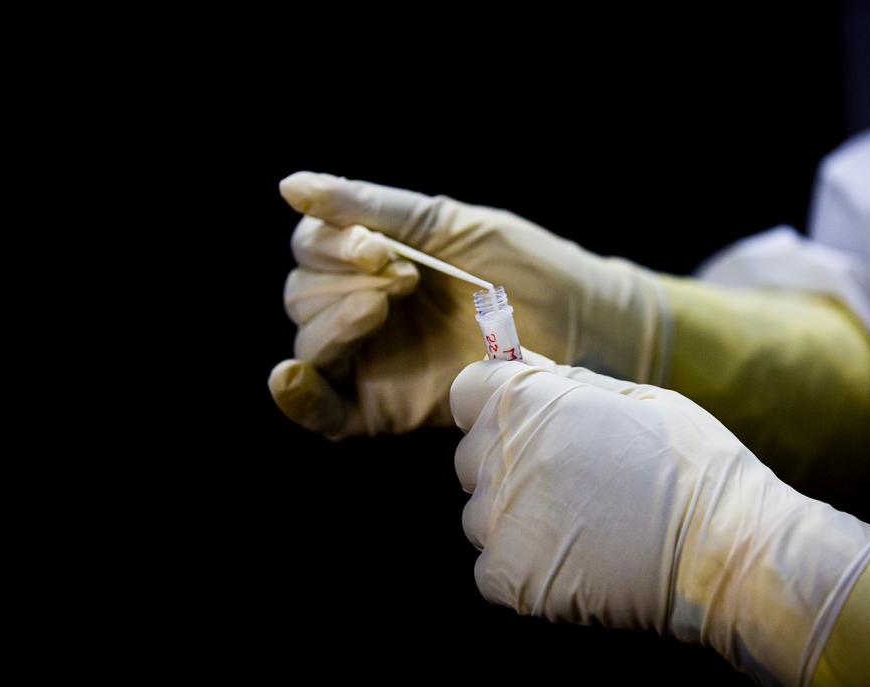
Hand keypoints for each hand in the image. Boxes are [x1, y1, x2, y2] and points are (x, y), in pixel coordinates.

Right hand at [269, 172, 670, 438]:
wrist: (580, 323)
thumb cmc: (521, 266)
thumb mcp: (445, 224)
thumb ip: (370, 207)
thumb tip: (289, 187)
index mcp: (374, 261)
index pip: (311, 250)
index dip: (330, 246)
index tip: (382, 248)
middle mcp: (364, 310)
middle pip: (302, 295)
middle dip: (342, 282)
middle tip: (406, 280)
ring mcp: (372, 361)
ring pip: (310, 343)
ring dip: (334, 322)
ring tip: (387, 308)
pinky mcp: (385, 408)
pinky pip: (322, 411)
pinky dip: (298, 395)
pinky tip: (291, 375)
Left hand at [449, 357, 869, 685]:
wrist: (725, 545)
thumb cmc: (690, 462)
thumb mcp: (632, 397)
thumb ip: (565, 383)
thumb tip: (522, 366)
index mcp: (525, 401)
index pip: (468, 392)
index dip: (495, 404)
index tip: (523, 419)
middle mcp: (500, 455)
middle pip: (470, 456)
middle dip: (508, 461)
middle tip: (569, 478)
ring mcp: (500, 519)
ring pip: (478, 514)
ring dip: (514, 516)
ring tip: (579, 523)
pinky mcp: (509, 576)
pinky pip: (490, 567)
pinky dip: (522, 567)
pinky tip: (574, 560)